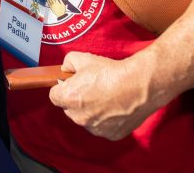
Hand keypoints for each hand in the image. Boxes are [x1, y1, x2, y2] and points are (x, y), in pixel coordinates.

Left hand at [48, 52, 164, 140]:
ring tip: (106, 96)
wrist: (138, 85)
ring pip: (87, 119)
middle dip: (77, 99)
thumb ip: (68, 63)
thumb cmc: (111, 73)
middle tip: (91, 87)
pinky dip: (107, 119)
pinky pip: (103, 127)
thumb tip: (65, 68)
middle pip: (70, 109)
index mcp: (68, 98)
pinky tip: (116, 106)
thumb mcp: (83, 58)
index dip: (62, 88)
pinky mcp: (111, 134)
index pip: (54, 96)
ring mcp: (95, 128)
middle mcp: (79, 117)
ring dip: (92, 110)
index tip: (70, 83)